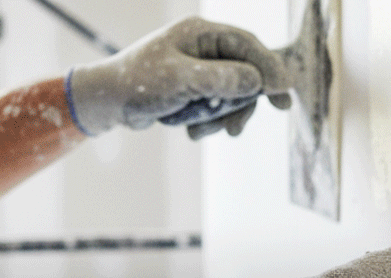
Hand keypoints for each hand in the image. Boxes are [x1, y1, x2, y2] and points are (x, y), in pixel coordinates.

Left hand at [67, 17, 290, 137]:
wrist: (107, 101)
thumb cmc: (137, 84)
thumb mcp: (182, 80)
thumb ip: (222, 79)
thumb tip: (259, 82)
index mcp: (201, 33)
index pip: (247, 45)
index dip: (269, 68)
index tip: (283, 93)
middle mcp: (203, 46)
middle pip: (245, 72)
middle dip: (241, 102)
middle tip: (236, 129)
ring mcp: (199, 67)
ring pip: (232, 92)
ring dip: (221, 116)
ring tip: (201, 131)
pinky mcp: (193, 87)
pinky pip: (216, 104)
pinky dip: (209, 120)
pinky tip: (191, 130)